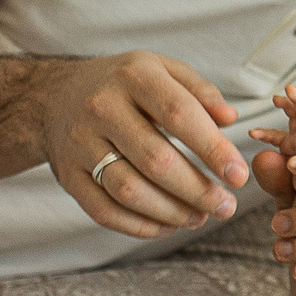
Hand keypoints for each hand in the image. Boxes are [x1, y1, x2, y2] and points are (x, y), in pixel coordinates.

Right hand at [41, 51, 248, 237]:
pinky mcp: (67, 176)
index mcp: (134, 76)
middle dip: (198, 190)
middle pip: (156, 160)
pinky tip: (168, 226)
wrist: (56, 95)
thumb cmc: (124, 85)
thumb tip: (230, 119)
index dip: (213, 149)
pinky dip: (140, 226)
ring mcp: (80, 144)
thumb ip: (200, 91)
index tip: (239, 176)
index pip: (179, 115)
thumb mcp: (163, 69)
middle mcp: (102, 108)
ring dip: (172, 212)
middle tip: (226, 207)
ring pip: (130, 190)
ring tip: (201, 218)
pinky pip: (104, 211)